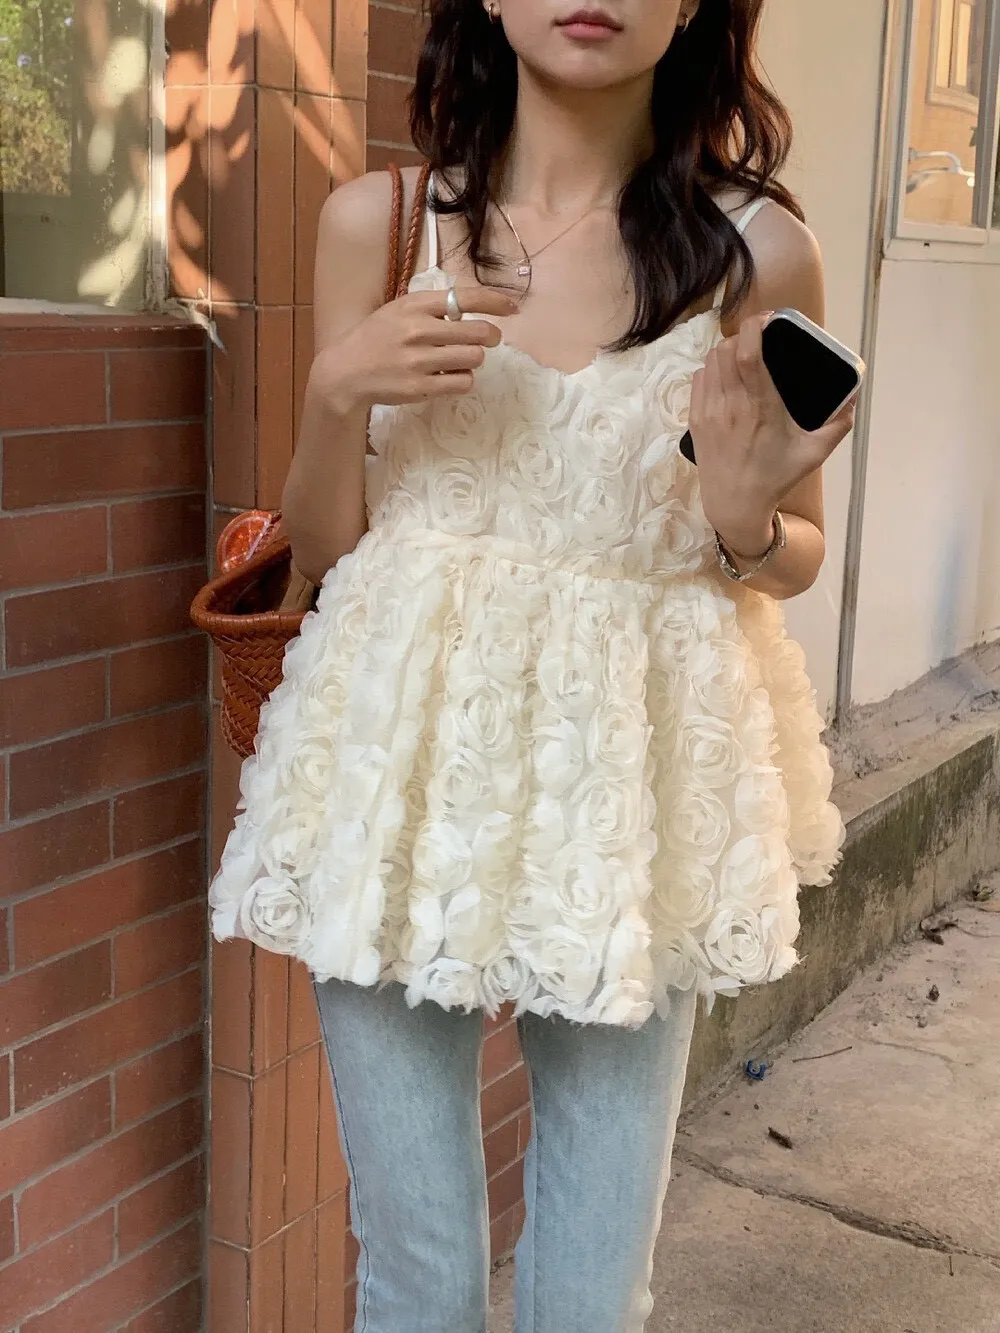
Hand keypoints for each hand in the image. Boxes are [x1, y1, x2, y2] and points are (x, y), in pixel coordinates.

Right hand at [308, 285, 517, 414]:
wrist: (346, 372)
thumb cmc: (376, 338)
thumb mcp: (398, 310)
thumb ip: (432, 307)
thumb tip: (473, 307)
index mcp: (415, 305)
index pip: (466, 297)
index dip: (496, 302)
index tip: (512, 308)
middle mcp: (419, 330)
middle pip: (479, 331)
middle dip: (491, 336)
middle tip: (489, 340)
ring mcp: (420, 360)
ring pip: (474, 358)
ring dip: (474, 359)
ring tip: (459, 359)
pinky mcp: (421, 387)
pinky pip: (463, 382)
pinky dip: (464, 379)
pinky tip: (451, 376)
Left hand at [689, 314, 855, 555]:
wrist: (734, 506)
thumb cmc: (775, 478)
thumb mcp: (814, 454)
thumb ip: (838, 425)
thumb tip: (854, 398)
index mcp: (760, 409)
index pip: (748, 355)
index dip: (754, 327)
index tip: (769, 319)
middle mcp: (731, 406)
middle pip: (728, 348)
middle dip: (745, 336)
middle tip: (761, 340)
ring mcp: (709, 411)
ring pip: (711, 360)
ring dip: (728, 350)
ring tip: (744, 356)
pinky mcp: (696, 418)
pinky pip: (699, 377)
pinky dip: (713, 368)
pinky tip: (727, 375)